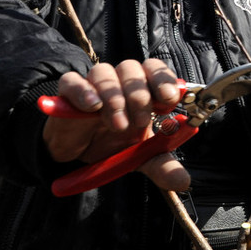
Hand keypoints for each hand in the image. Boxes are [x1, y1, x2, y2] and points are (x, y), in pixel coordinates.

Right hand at [42, 58, 189, 190]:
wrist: (77, 154)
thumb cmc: (113, 144)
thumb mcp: (140, 157)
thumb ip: (161, 165)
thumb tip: (182, 181)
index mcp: (142, 89)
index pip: (155, 69)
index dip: (164, 79)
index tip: (169, 99)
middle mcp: (119, 81)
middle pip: (131, 69)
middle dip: (139, 95)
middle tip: (140, 122)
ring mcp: (93, 84)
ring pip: (104, 72)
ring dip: (114, 97)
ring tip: (117, 124)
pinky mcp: (68, 93)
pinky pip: (72, 81)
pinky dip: (83, 92)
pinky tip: (92, 107)